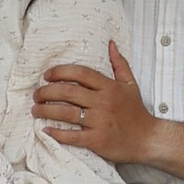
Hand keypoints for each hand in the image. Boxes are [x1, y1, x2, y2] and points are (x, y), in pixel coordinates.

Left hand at [33, 44, 153, 163]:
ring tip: (35, 109)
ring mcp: (99, 122)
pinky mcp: (97, 140)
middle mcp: (103, 102)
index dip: (60, 71)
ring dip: (46, 110)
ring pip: (66, 113)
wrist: (147, 139)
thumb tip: (111, 44)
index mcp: (109, 87)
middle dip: (47, 91)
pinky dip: (57, 133)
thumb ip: (120, 63)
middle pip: (68, 92)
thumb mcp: (130, 85)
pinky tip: (46, 130)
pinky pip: (72, 136)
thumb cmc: (136, 112)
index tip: (47, 75)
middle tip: (37, 94)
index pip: (80, 73)